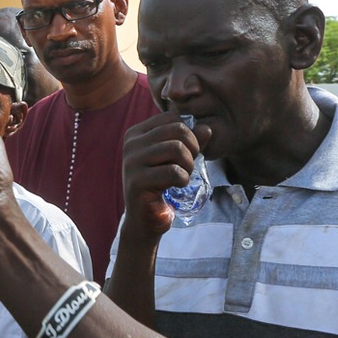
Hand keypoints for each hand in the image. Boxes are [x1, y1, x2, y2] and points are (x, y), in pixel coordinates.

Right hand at [119, 113, 203, 244]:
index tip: (187, 153)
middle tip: (188, 166)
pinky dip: (183, 179)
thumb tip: (207, 128)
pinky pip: (173, 171)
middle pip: (177, 130)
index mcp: (136, 133)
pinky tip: (177, 186)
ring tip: (183, 176)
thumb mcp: (177, 159)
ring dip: (188, 165)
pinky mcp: (137, 181)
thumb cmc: (161, 186)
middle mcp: (130, 144)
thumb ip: (191, 142)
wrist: (145, 220)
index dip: (188, 134)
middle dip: (192, 148)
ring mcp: (131, 162)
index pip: (172, 118)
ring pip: (176, 148)